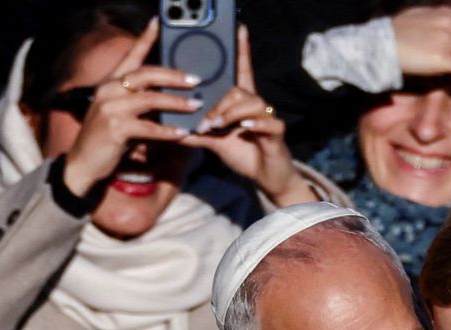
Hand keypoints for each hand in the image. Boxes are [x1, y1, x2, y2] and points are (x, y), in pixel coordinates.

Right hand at [63, 18, 197, 196]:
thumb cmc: (109, 140)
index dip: (145, 39)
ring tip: (196, 105)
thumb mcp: (124, 115)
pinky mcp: (116, 129)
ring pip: (150, 99)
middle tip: (196, 80)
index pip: (131, 56)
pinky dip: (168, 131)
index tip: (159, 23)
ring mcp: (110, 109)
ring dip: (176, 103)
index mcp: (111, 83)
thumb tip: (173, 99)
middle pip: (146, 74)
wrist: (84, 164)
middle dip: (173, 76)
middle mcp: (109, 91)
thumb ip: (142, 104)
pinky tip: (183, 133)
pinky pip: (149, 128)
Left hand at [180, 26, 315, 205]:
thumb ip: (198, 133)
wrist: (266, 178)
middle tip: (206, 122)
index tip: (238, 29)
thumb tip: (173, 128)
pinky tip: (244, 126)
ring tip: (217, 126)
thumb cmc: (244, 154)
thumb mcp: (216, 142)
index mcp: (241, 104)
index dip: (241, 51)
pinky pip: (269, 122)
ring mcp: (268, 119)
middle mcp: (256, 107)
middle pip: (238, 90)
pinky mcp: (277, 134)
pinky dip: (255, 123)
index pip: (241, 72)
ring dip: (230, 113)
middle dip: (219, 103)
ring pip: (251, 103)